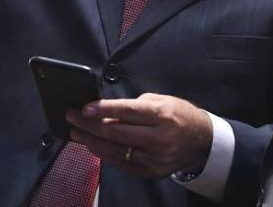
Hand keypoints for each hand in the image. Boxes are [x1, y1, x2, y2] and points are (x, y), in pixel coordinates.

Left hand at [66, 93, 212, 178]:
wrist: (200, 142)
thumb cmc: (178, 115)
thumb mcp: (161, 100)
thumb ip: (134, 106)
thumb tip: (105, 111)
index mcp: (162, 115)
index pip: (126, 111)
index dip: (102, 109)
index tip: (83, 108)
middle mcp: (158, 138)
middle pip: (116, 132)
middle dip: (89, 125)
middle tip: (72, 118)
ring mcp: (154, 158)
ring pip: (115, 150)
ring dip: (91, 141)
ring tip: (76, 133)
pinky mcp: (151, 172)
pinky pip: (121, 163)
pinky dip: (104, 154)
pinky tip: (92, 146)